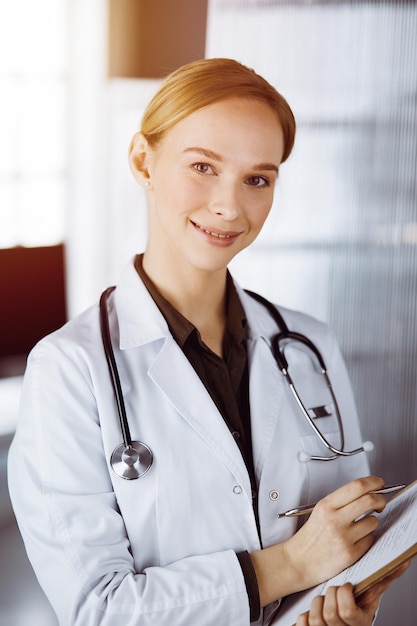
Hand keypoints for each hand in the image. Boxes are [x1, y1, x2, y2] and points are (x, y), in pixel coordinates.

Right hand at [284, 476, 387, 589]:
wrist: (299, 562)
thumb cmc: (311, 537)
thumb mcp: (320, 511)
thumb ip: (341, 501)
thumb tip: (367, 492)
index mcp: (326, 505)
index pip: (356, 486)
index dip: (373, 482)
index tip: (379, 483)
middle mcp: (334, 519)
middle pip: (369, 500)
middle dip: (380, 500)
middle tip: (380, 502)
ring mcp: (343, 537)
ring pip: (373, 521)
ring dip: (371, 522)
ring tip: (361, 527)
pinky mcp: (350, 553)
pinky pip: (370, 540)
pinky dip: (366, 539)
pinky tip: (355, 541)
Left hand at [295, 562, 410, 625]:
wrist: (344, 625)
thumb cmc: (356, 606)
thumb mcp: (370, 596)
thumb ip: (382, 580)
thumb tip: (402, 563)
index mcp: (360, 623)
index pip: (348, 611)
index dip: (344, 595)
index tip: (346, 585)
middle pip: (331, 614)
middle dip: (330, 595)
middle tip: (334, 588)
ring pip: (316, 618)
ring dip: (317, 603)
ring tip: (323, 598)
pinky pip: (303, 623)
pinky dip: (305, 614)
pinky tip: (312, 608)